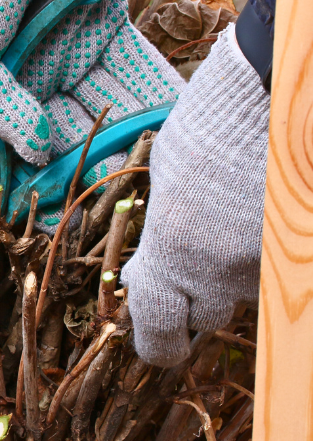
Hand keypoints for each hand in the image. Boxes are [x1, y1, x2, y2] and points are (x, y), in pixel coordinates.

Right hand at [0, 0, 184, 230]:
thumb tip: (36, 153)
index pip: (14, 143)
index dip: (36, 178)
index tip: (58, 210)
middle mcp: (28, 75)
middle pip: (64, 131)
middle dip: (87, 163)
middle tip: (111, 198)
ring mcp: (70, 50)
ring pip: (102, 106)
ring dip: (124, 138)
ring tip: (144, 173)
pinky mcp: (108, 25)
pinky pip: (134, 69)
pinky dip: (152, 98)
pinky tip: (167, 131)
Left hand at [121, 27, 269, 366]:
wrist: (271, 93)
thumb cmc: (209, 126)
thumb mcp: (165, 182)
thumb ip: (159, 234)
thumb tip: (144, 269)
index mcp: (172, 251)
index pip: (157, 325)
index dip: (157, 343)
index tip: (160, 347)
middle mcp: (220, 268)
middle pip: (205, 315)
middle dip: (196, 299)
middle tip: (195, 266)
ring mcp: (266, 262)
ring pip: (244, 290)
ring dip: (232, 270)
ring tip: (231, 219)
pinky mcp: (298, 250)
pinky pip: (274, 267)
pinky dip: (263, 249)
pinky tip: (257, 212)